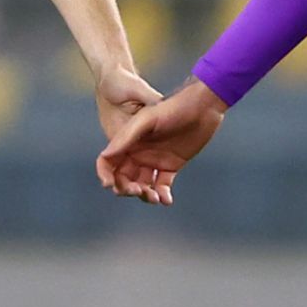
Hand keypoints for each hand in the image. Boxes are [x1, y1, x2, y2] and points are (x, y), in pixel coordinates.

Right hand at [94, 65, 171, 204]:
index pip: (109, 161)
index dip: (105, 174)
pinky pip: (162, 186)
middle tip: (139, 191)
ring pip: (142, 185)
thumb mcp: (147, 120)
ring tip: (156, 198)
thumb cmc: (173, 109)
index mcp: (128, 141)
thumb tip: (105, 155)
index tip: (110, 185)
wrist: (202, 107)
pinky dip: (162, 196)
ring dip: (145, 195)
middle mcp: (138, 152)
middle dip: (126, 188)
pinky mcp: (171, 166)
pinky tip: (166, 200)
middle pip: (124, 177)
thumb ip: (126, 137)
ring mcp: (155, 161)